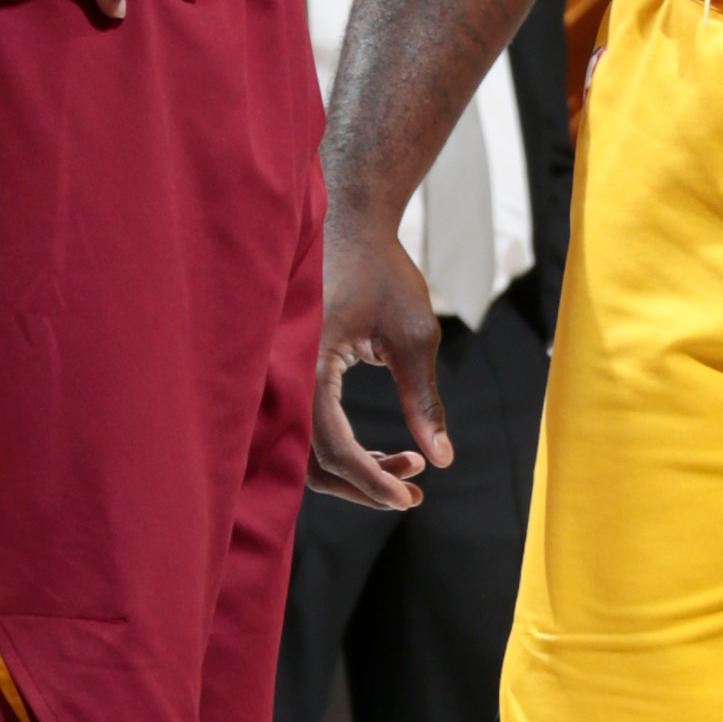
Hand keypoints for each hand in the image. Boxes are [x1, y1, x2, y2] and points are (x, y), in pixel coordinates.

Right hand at [311, 206, 445, 511]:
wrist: (348, 224)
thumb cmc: (382, 271)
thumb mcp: (413, 336)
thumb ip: (424, 400)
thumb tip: (441, 460)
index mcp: (308, 362)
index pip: (332, 444)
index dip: (371, 479)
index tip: (410, 497)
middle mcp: (283, 374)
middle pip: (312, 460)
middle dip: (364, 485)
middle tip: (413, 494)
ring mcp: (281, 376)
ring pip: (307, 452)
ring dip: (355, 472)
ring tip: (409, 468)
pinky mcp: (289, 377)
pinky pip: (307, 431)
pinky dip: (343, 451)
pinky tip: (386, 452)